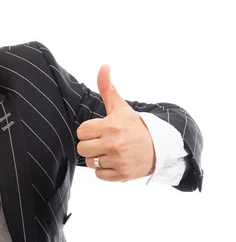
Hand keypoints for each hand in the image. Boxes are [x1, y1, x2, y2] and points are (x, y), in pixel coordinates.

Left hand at [76, 65, 155, 181]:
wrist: (160, 147)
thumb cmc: (135, 126)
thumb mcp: (120, 107)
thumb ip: (107, 88)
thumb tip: (103, 66)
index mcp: (112, 126)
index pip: (81, 132)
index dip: (89, 131)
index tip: (100, 130)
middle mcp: (114, 144)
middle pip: (82, 148)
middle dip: (91, 145)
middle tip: (103, 141)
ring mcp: (118, 160)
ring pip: (90, 162)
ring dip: (98, 158)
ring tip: (110, 152)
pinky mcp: (122, 175)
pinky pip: (99, 175)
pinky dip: (105, 171)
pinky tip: (115, 161)